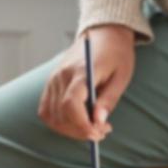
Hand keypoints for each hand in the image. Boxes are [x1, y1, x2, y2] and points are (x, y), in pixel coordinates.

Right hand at [38, 24, 135, 140]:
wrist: (104, 34)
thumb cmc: (116, 55)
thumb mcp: (121, 77)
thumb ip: (108, 100)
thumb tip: (98, 122)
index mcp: (81, 71)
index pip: (71, 103)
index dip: (82, 124)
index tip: (98, 133)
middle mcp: (61, 75)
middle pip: (61, 114)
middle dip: (80, 130)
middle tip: (102, 132)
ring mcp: (53, 79)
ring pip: (52, 116)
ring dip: (70, 129)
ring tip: (92, 127)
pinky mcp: (50, 83)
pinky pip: (46, 111)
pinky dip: (59, 122)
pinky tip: (77, 121)